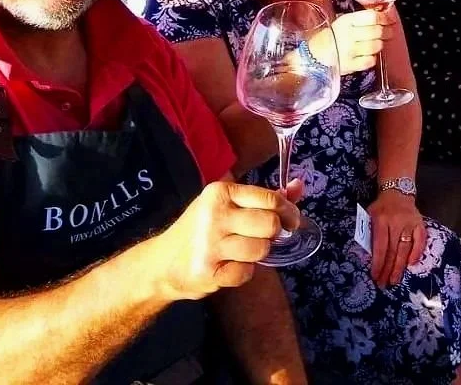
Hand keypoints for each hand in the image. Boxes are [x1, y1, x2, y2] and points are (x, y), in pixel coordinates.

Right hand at [153, 180, 300, 301]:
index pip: (269, 199)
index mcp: (220, 192)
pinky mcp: (207, 272)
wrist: (161, 263)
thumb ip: (266, 196)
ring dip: (258, 254)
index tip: (291, 220)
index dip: (288, 211)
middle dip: (272, 234)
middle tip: (262, 236)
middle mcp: (214, 215)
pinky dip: (242, 272)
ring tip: (241, 251)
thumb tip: (299, 186)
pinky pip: (246, 273)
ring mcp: (209, 244)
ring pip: (261, 249)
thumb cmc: (201, 229)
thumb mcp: (228, 204)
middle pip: (270, 224)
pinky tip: (228, 265)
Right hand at [329, 9, 390, 73]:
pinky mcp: (350, 65)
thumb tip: (385, 13)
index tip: (389, 20)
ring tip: (378, 43)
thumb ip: (363, 18)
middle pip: (377, 31)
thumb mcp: (345, 21)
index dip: (385, 18)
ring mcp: (349, 51)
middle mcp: (348, 35)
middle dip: (387, 31)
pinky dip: (373, 57)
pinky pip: (370, 60)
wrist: (316, 53)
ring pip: (375, 46)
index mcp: (347, 21)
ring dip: (380, 44)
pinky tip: (369, 54)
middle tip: (389, 32)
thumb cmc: (334, 35)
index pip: (372, 17)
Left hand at [368, 191, 425, 286]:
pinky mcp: (420, 223)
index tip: (375, 276)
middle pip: (392, 250)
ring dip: (400, 266)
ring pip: (405, 248)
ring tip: (395, 280)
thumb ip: (369, 233)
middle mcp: (396, 222)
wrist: (398, 191)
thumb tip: (369, 256)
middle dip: (388, 269)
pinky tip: (411, 264)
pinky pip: (420, 240)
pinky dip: (416, 252)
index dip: (378, 263)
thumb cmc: (381, 207)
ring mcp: (410, 223)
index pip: (380, 246)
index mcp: (381, 220)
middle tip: (384, 284)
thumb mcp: (370, 216)